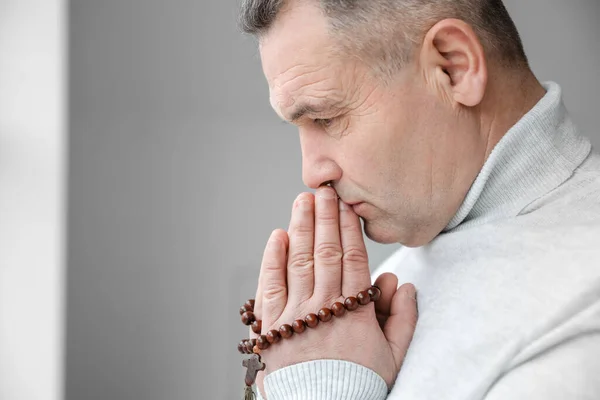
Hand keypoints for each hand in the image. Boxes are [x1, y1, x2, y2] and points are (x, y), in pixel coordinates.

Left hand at [251, 186, 417, 396]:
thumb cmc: (358, 385)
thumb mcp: (392, 356)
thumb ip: (401, 319)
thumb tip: (401, 284)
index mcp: (355, 312)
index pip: (352, 259)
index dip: (348, 229)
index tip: (346, 205)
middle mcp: (323, 307)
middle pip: (325, 253)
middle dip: (325, 218)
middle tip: (324, 191)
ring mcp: (295, 315)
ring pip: (299, 262)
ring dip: (301, 228)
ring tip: (302, 202)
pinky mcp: (271, 327)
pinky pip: (270, 286)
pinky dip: (273, 259)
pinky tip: (278, 236)